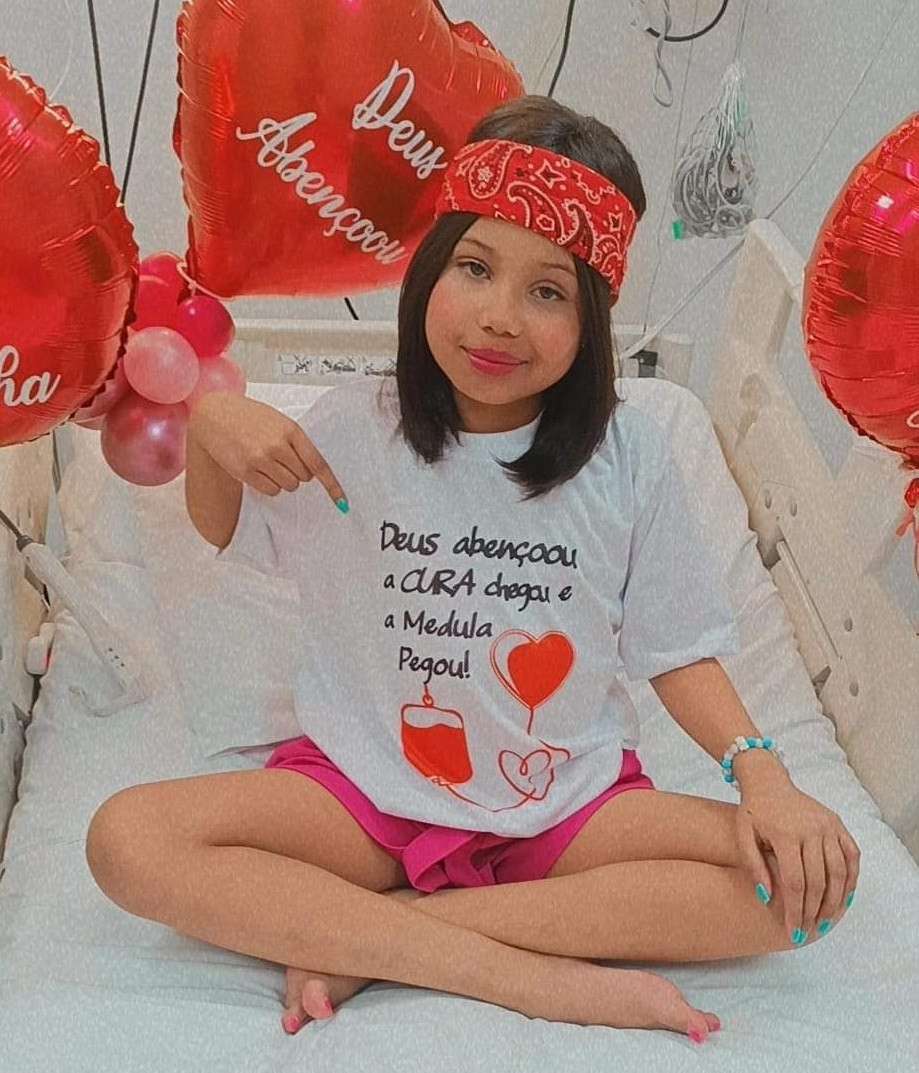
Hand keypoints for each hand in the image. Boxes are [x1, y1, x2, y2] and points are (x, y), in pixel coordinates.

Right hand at [189, 392, 346, 508]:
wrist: (216, 415)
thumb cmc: (250, 418)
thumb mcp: (279, 422)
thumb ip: (297, 443)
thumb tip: (312, 471)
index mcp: (291, 431)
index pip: (318, 464)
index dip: (332, 485)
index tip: (342, 502)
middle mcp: (278, 446)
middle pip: (303, 478)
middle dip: (297, 472)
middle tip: (280, 458)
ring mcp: (261, 460)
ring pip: (288, 486)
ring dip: (282, 479)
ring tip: (266, 461)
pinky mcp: (247, 472)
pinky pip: (271, 490)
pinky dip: (269, 485)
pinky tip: (258, 470)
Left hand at [733, 779, 859, 941]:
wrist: (768, 782)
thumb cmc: (753, 812)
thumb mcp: (743, 836)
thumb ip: (753, 867)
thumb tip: (767, 898)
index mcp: (786, 834)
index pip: (794, 882)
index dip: (795, 910)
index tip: (793, 931)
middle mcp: (811, 830)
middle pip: (818, 881)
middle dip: (813, 911)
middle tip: (808, 931)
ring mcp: (827, 826)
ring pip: (839, 871)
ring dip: (835, 900)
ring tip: (825, 920)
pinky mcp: (837, 823)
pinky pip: (851, 855)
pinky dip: (852, 878)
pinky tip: (845, 897)